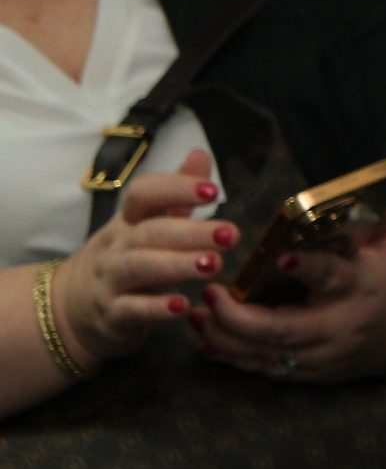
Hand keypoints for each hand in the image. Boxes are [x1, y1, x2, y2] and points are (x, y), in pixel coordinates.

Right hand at [49, 149, 236, 370]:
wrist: (72, 309)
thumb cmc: (124, 258)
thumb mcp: (146, 225)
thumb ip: (176, 194)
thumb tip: (201, 154)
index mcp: (128, 220)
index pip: (143, 194)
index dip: (176, 188)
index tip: (213, 191)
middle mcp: (117, 246)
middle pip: (150, 232)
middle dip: (191, 232)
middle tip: (229, 235)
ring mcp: (110, 280)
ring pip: (140, 268)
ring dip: (178, 265)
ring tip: (213, 265)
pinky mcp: (112, 314)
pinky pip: (132, 309)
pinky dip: (157, 308)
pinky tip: (185, 306)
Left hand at [191, 227, 385, 384]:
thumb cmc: (385, 278)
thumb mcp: (383, 244)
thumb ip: (364, 216)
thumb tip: (350, 185)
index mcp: (359, 285)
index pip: (332, 277)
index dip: (308, 268)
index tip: (280, 258)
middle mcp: (340, 324)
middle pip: (284, 329)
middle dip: (239, 316)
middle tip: (209, 293)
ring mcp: (323, 355)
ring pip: (266, 354)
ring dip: (226, 337)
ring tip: (197, 314)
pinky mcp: (309, 373)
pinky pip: (265, 369)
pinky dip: (233, 357)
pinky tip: (207, 340)